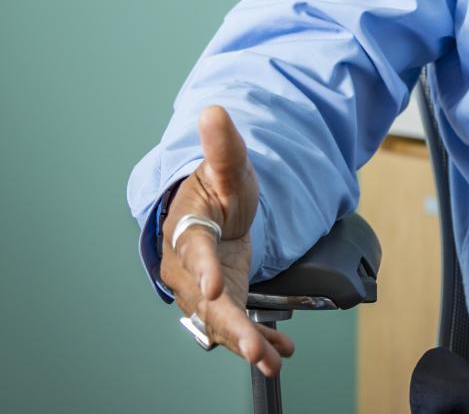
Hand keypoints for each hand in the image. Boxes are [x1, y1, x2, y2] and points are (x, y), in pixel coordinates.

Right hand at [159, 105, 293, 376]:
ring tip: (267, 359)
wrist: (213, 214)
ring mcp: (207, 291)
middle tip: (248, 344)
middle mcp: (190, 270)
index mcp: (187, 233)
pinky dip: (260, 341)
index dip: (203, 270)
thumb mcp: (226, 167)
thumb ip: (223, 145)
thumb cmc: (216, 191)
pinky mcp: (226, 303)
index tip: (215, 285)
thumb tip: (213, 110)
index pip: (194, 253)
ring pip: (222, 321)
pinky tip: (281, 353)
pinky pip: (240, 325)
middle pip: (206, 301)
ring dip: (244, 341)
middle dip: (228, 323)